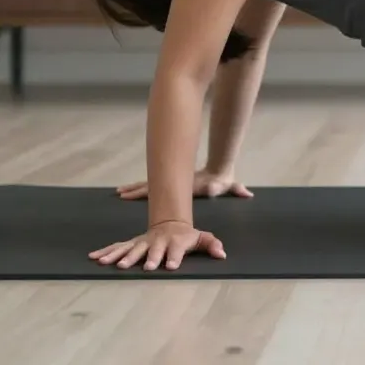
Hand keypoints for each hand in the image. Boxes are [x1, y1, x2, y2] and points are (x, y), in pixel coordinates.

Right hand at [89, 220, 225, 270]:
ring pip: (131, 248)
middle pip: (151, 250)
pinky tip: (94, 257)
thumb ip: (211, 244)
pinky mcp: (133, 243)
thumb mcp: (201, 238)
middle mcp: (157, 242)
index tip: (171, 266)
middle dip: (147, 258)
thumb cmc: (187, 236)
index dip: (174, 257)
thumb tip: (222, 254)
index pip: (176, 250)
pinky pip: (118, 247)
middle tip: (143, 266)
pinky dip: (106, 251)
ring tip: (108, 263)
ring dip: (121, 256)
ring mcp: (143, 242)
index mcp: (175, 242)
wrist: (171, 222)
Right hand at [116, 168, 253, 200]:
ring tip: (120, 192)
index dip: (149, 191)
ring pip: (151, 184)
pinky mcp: (173, 182)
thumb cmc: (221, 181)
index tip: (137, 193)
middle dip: (136, 189)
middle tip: (120, 193)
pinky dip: (142, 188)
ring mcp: (173, 180)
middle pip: (153, 184)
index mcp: (183, 185)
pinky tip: (132, 191)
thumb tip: (245, 193)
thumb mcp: (227, 186)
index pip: (163, 187)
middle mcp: (176, 181)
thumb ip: (236, 189)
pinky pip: (154, 186)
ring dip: (136, 188)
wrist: (219, 171)